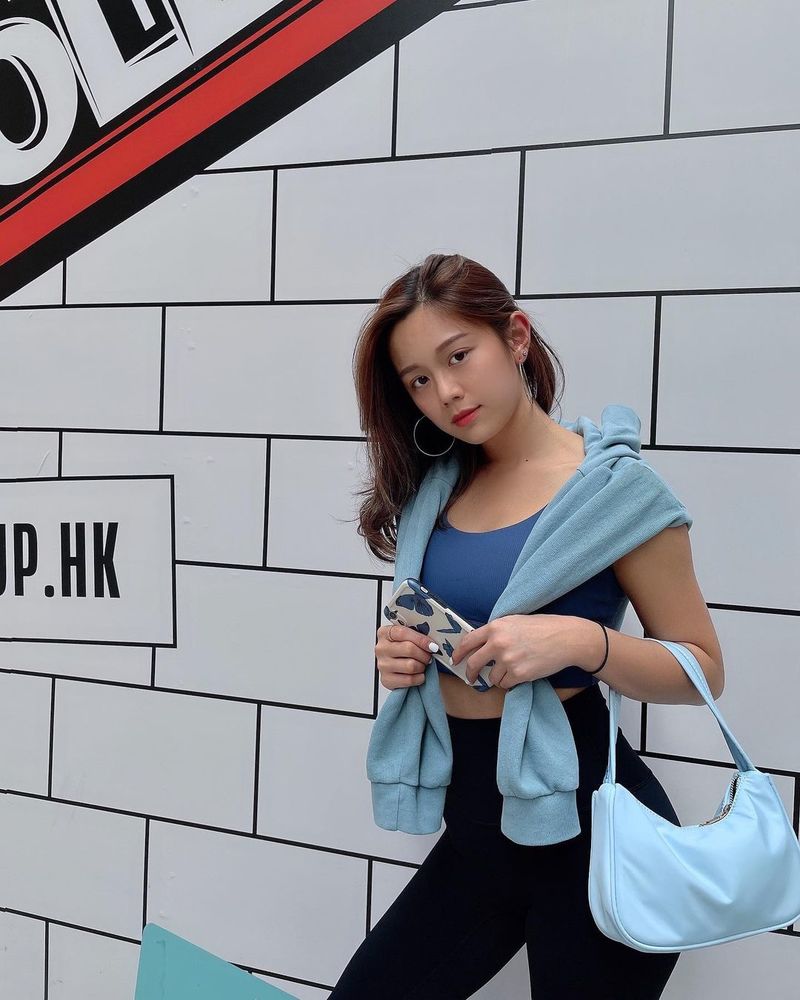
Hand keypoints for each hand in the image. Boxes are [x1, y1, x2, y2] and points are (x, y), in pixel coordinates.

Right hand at [374, 623, 438, 689]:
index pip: (403, 633)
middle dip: (424, 654)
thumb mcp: (409, 636)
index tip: (432, 646)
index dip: (421, 639)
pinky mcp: (386, 680)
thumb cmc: (406, 649)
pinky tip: (419, 674)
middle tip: (429, 657)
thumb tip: (432, 643)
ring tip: (422, 665)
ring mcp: (382, 665)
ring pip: (410, 666)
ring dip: (422, 666)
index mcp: (385, 633)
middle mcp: (381, 648)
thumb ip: (418, 634)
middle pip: (409, 649)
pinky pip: (409, 679)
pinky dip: (419, 678)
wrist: (400, 668)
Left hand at [450, 615, 575, 688]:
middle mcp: (498, 643)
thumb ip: (496, 631)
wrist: (565, 638)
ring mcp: (508, 660)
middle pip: (474, 663)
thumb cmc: (542, 627)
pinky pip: (506, 684)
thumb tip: (480, 645)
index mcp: (495, 627)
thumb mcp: (514, 621)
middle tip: (471, 678)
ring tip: (512, 669)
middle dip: (470, 673)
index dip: (459, 652)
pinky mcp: (519, 674)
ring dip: (498, 677)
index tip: (455, 660)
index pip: (468, 641)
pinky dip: (510, 682)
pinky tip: (521, 673)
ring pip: (492, 677)